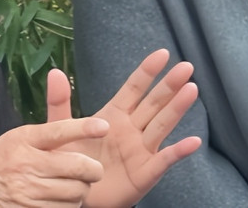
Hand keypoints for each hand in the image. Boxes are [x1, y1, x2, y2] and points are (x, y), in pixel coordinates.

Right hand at [0, 117, 108, 206]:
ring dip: (81, 192)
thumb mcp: (18, 138)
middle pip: (76, 167)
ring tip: (75, 187)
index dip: (84, 128)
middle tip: (93, 171)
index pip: (59, 132)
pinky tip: (62, 201)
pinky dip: (69, 207)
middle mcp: (25, 166)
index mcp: (23, 141)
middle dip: (92, 170)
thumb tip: (86, 128)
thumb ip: (48, 135)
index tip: (104, 126)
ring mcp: (26, 194)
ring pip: (74, 194)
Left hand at [47, 49, 200, 207]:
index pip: (134, 88)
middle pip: (154, 103)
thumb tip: (54, 72)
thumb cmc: (70, 161)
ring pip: (162, 125)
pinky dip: (179, 151)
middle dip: (169, 85)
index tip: (163, 53)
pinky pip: (164, 160)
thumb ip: (59, 102)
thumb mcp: (60, 131)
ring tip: (192, 90)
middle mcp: (132, 129)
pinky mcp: (145, 173)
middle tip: (186, 67)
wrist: (72, 196)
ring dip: (177, 108)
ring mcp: (141, 150)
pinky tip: (193, 141)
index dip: (148, 71)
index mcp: (114, 115)